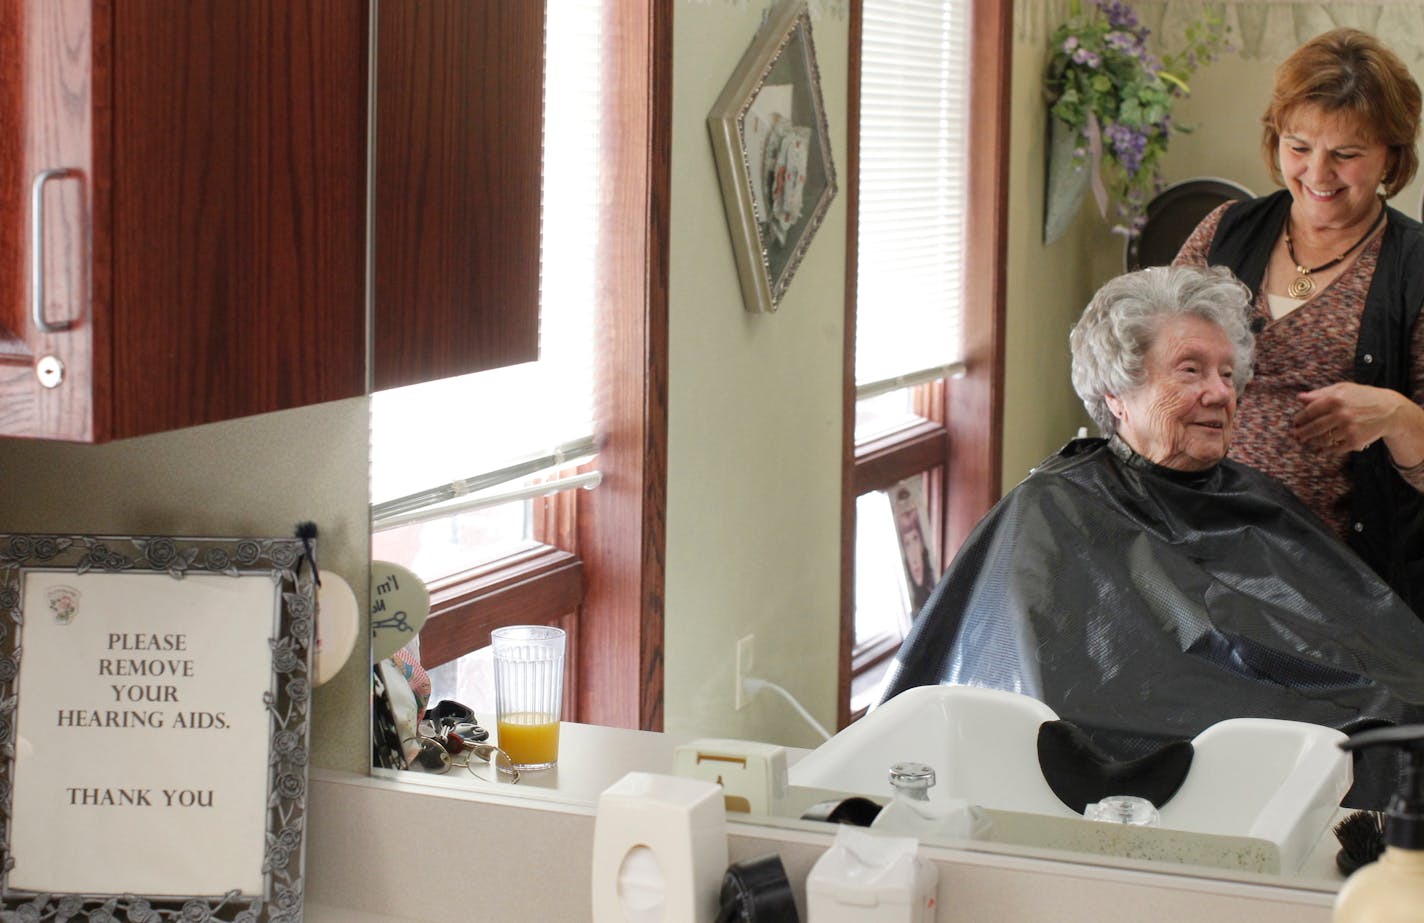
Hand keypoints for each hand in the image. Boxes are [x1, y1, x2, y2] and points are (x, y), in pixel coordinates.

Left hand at [1293, 382, 1412, 455]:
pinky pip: (1335, 449)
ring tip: (1308, 441)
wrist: (1389, 410)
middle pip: (1314, 427)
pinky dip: (1327, 450)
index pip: (1310, 411)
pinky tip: (1322, 448)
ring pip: (1323, 439)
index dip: (1300, 418)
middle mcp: (1341, 414)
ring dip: (1313, 442)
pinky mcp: (1355, 441)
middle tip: (1296, 436)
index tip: (1295, 422)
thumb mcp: (1343, 389)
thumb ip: (1320, 393)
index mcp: (1335, 399)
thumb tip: (1300, 398)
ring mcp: (1348, 429)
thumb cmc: (1363, 397)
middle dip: (1302, 433)